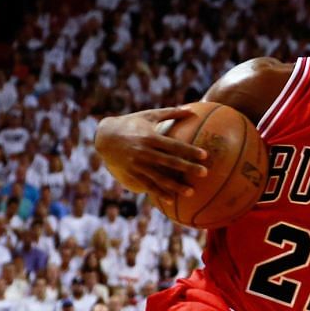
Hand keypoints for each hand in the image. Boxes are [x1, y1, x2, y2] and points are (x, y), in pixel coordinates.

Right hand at [93, 108, 211, 197]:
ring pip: (160, 177)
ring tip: (191, 192)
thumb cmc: (131, 123)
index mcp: (151, 137)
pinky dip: (159, 192)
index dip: (189, 150)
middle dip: (188, 168)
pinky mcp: (132, 173)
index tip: (204, 155)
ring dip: (176, 186)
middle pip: (170, 162)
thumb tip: (192, 110)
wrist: (105, 136)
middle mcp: (145, 151)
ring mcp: (138, 164)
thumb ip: (171, 113)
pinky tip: (171, 200)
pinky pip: (147, 184)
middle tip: (205, 173)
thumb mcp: (149, 115)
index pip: (174, 145)